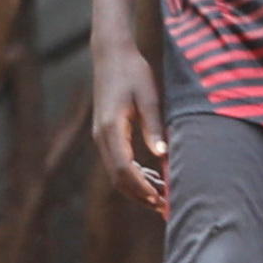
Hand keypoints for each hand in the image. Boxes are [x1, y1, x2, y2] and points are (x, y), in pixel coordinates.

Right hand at [91, 53, 169, 211]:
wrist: (112, 55)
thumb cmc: (133, 73)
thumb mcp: (149, 98)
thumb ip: (154, 126)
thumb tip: (163, 155)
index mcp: (111, 128)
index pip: (124, 168)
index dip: (142, 187)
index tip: (160, 199)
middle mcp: (101, 137)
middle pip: (117, 177)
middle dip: (139, 194)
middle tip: (162, 206)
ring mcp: (100, 137)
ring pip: (114, 173)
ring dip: (135, 187)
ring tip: (160, 197)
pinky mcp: (104, 135)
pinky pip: (115, 162)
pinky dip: (131, 175)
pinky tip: (150, 178)